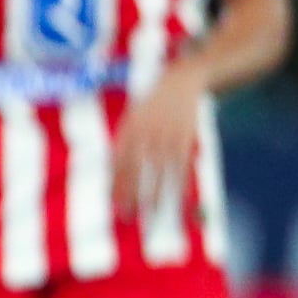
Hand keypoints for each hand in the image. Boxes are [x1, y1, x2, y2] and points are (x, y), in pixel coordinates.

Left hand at [110, 67, 204, 217]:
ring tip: (150, 215)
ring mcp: (167, 136)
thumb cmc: (152, 105)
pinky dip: (180, 183)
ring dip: (154, 195)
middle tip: (127, 217)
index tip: (113, 205)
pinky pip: (182, 165)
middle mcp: (146, 133)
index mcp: (128, 129)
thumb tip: (111, 174)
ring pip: (159, 172)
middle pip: (136, 170)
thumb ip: (123, 143)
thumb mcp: (132, 118)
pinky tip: (177, 200)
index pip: (117, 162)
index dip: (115, 184)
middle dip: (131, 194)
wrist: (181, 81)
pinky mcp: (186, 138)